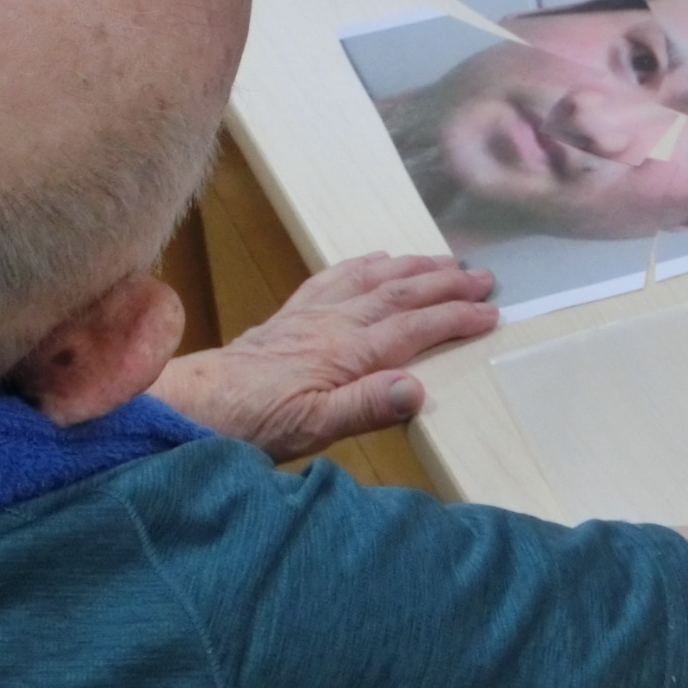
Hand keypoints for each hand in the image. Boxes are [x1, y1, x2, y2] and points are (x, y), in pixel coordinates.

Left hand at [149, 254, 497, 459]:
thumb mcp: (314, 428)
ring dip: (412, 268)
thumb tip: (418, 388)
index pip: (416, 329)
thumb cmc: (254, 423)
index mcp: (349, 353)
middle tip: (484, 277)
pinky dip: (362, 265)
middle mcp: (335, 323)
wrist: (196, 404)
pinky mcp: (290, 315)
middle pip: (401, 295)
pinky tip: (375, 259)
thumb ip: (367, 407)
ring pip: (372, 279)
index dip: (456, 319)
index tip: (491, 312)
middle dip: (445, 285)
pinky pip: (333, 278)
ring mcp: (311, 314)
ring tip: (443, 261)